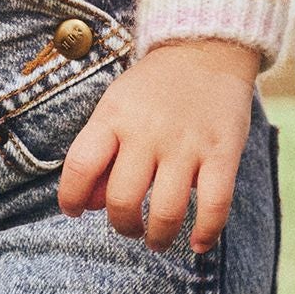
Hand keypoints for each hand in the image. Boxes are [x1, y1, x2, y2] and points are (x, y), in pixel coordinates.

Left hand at [58, 39, 260, 252]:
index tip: (74, 211)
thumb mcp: (116, 106)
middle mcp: (147, 132)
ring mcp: (187, 144)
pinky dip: (206, 234)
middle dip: (122, 225)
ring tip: (157, 240)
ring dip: (158, 237)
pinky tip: (198, 244)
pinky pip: (214, 206)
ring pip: (167, 212)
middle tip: (128, 227)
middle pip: (123, 199)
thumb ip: (101, 152)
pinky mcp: (223, 153)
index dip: (71, 198)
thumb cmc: (153, 88)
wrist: (206, 48)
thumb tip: (89, 205)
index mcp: (113, 117)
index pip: (79, 166)